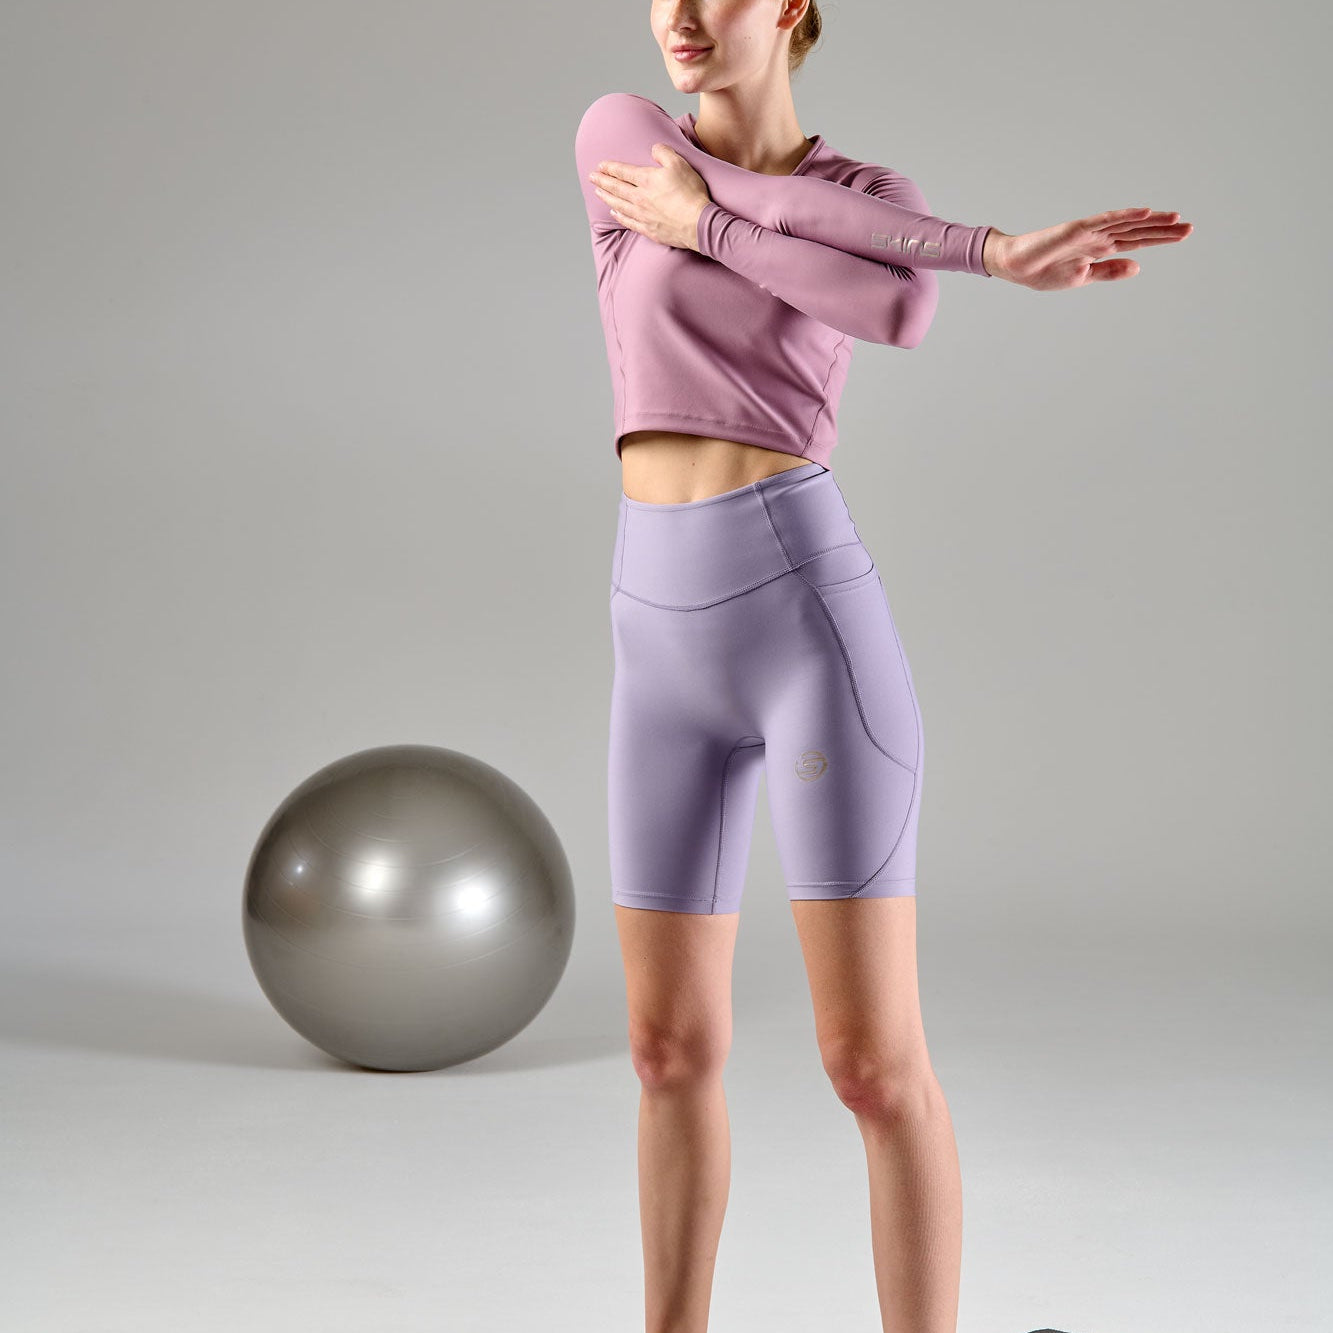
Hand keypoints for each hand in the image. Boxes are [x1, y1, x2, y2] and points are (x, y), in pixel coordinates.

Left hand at [588, 144, 711, 250]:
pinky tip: (614, 213)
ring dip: (607, 197)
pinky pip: (628, 222)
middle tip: (592, 177)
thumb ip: (664, 153)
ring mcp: (642, 215)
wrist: (697, 223)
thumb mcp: (680, 164)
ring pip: (619, 204)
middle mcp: (640, 197)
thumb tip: (654, 148)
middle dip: (602, 181)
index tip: (600, 165)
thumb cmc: (690, 193)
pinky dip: (619, 216)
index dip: (610, 167)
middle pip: (616, 188)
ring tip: (598, 192)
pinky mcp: (648, 229)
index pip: (623, 172)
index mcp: (646, 180)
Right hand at [987, 207, 1192, 288]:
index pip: (1137, 242)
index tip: (1183, 235)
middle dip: (1163, 229)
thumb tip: (1138, 267)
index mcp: (1100, 250)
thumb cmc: (1043, 272)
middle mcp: (1099, 237)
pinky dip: (1125, 215)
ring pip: (1127, 223)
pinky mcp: (1077, 229)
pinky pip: (1106, 220)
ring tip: (1175, 218)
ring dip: (1151, 220)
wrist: (1016, 267)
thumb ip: (1109, 271)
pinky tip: (1144, 212)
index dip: (1160, 239)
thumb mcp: (1082, 277)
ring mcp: (1090, 231)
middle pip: (1137, 231)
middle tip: (1189, 227)